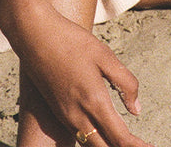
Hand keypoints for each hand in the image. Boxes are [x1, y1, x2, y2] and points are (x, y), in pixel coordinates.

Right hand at [13, 4, 154, 146]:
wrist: (34, 35)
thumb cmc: (71, 40)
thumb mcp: (104, 55)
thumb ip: (125, 83)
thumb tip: (136, 110)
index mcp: (94, 101)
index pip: (120, 139)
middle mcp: (78, 115)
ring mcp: (66, 115)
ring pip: (91, 144)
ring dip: (109, 146)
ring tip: (125, 141)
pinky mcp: (58, 110)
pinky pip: (80, 135)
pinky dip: (95, 140)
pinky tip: (104, 132)